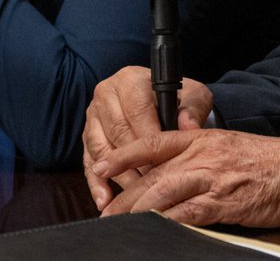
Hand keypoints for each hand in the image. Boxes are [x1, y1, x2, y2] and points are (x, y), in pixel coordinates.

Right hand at [83, 66, 211, 208]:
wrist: (162, 102)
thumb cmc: (178, 100)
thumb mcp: (193, 95)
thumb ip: (193, 108)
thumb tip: (188, 127)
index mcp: (130, 80)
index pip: (137, 111)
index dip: (151, 139)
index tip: (164, 161)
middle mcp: (106, 94)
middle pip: (117, 131)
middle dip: (136, 161)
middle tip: (153, 184)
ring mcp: (93, 117)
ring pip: (101, 149)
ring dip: (118, 175)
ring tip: (134, 196)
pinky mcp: (86, 138)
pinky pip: (87, 162)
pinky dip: (96, 183)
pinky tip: (105, 200)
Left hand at [96, 129, 279, 226]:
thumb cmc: (268, 161)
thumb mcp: (228, 146)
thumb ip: (200, 154)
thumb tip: (174, 170)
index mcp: (202, 138)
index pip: (154, 142)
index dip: (124, 153)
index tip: (101, 165)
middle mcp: (202, 156)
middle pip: (152, 174)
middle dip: (124, 195)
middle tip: (104, 211)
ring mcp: (212, 179)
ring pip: (163, 193)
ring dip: (137, 211)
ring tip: (118, 224)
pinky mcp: (224, 202)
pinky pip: (187, 213)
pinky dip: (167, 222)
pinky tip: (154, 230)